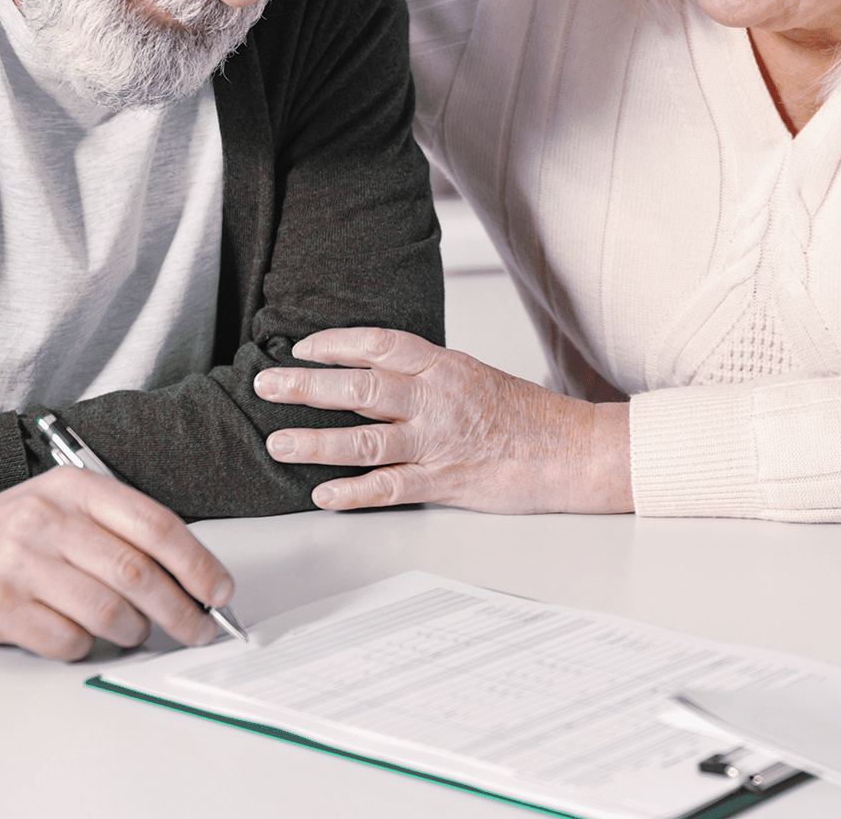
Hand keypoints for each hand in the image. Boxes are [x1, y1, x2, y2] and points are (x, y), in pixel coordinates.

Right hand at [0, 467, 232, 659]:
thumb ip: (129, 531)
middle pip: (136, 574)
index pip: (156, 525)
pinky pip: (66, 639)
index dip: (197, 564)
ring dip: (134, 631)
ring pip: (106, 611)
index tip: (221, 592)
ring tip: (136, 631)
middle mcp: (48, 520)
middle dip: (180, 610)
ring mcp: (20, 563)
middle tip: (198, 629)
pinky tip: (87, 637)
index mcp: (78, 488)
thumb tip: (196, 578)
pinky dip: (88, 647)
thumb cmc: (27, 532)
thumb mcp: (75, 507)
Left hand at [254, 328, 633, 513]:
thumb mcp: (473, 378)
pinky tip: (324, 496)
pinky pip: (391, 487)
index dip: (335, 343)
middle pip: (360, 386)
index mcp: (443, 368)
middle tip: (267, 384)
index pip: (379, 344)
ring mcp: (439, 442)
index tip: (301, 348)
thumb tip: (375, 379)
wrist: (574, 451)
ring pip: (366, 438)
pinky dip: (354, 493)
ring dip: (316, 442)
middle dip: (307, 385)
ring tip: (278, 443)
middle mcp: (436, 400)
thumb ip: (425, 379)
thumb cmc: (528, 417)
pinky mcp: (446, 482)